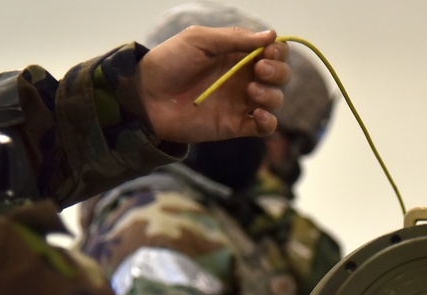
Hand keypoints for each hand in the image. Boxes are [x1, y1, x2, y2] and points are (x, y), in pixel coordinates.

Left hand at [139, 26, 290, 142]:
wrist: (147, 97)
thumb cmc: (169, 62)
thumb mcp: (200, 40)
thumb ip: (234, 38)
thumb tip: (271, 35)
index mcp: (237, 55)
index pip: (272, 51)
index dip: (278, 51)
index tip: (268, 51)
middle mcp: (243, 78)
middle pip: (280, 76)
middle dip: (278, 72)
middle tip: (260, 70)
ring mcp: (240, 103)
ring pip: (275, 100)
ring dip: (271, 94)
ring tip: (250, 91)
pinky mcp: (235, 126)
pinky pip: (264, 128)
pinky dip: (269, 122)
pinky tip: (259, 115)